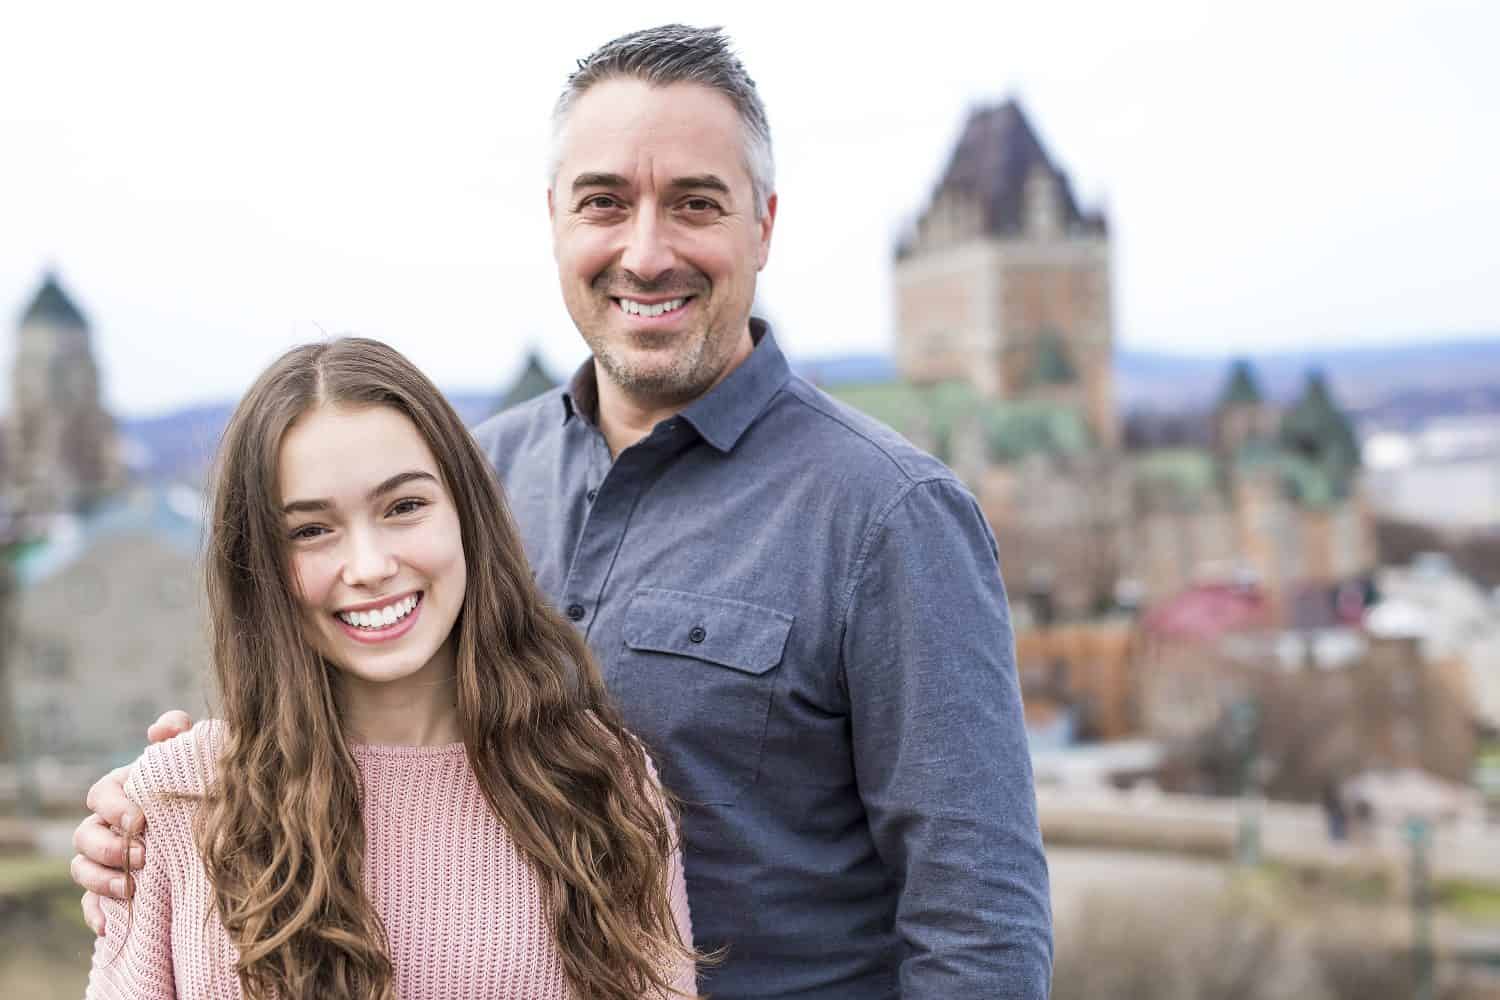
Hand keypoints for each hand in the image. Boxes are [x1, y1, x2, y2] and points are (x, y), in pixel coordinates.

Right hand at [73, 710, 193, 934]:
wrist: (223, 831)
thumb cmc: (204, 788)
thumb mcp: (198, 759)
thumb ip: (182, 735)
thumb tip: (162, 728)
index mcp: (125, 791)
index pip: (101, 793)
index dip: (114, 805)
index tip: (140, 819)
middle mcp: (109, 825)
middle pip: (85, 833)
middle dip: (109, 846)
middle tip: (145, 854)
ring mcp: (107, 859)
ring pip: (81, 868)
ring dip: (102, 879)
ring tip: (133, 888)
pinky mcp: (113, 890)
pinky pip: (91, 905)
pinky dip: (96, 913)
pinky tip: (110, 924)